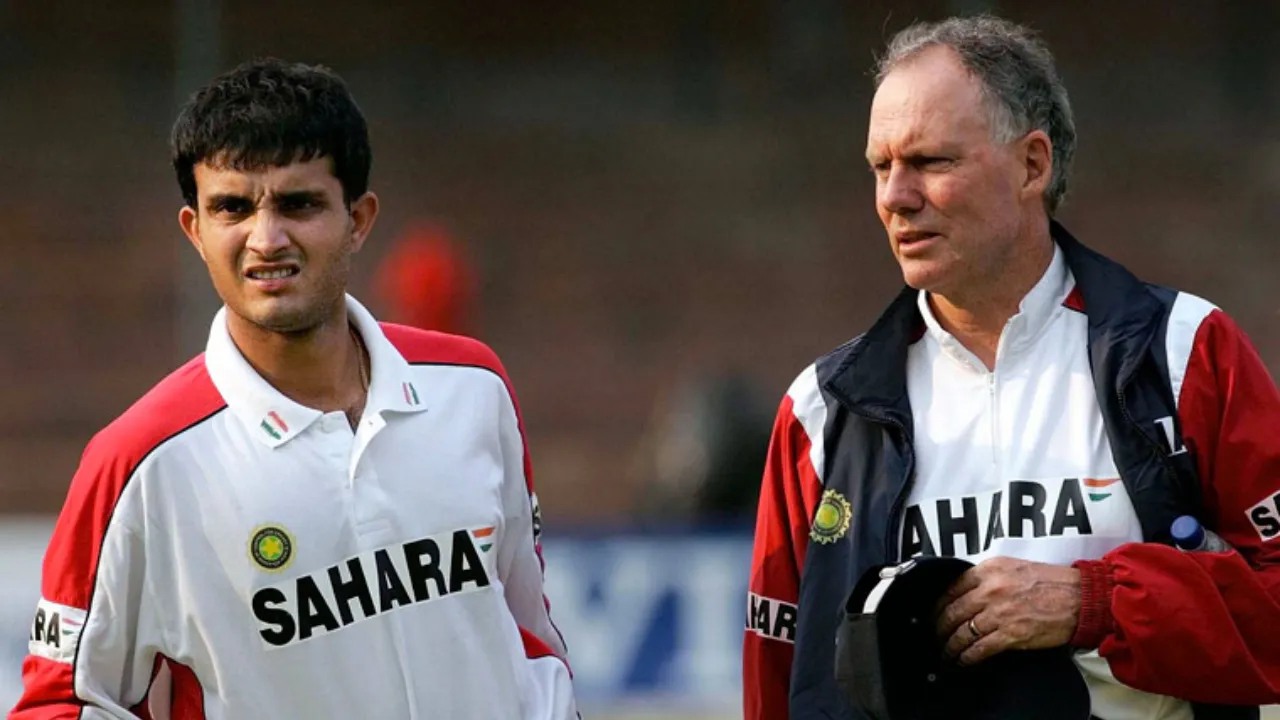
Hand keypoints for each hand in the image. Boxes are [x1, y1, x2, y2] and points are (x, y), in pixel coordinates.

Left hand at [934, 556, 1080, 665]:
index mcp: (989, 570)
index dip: (938, 605)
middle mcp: (990, 590)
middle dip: (939, 628)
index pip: (951, 588)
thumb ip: (988, 577)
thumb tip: (967, 591)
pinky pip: (980, 648)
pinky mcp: (1011, 634)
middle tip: (934, 635)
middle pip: (951, 612)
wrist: (1081, 598)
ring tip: (946, 653)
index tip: (933, 614)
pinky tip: (964, 660)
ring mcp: (999, 613)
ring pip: (963, 633)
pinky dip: (968, 657)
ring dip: (951, 646)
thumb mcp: (1013, 567)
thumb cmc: (1053, 582)